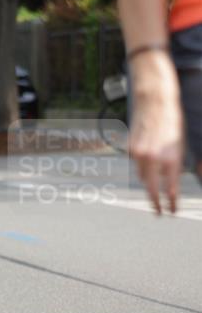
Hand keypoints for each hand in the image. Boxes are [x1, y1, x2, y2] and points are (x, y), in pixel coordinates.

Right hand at [128, 52, 183, 214]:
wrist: (154, 99)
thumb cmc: (171, 120)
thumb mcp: (181, 144)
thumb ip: (178, 165)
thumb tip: (176, 179)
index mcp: (170, 158)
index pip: (171, 190)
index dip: (172, 203)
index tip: (172, 211)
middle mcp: (153, 157)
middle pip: (152, 189)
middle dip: (156, 203)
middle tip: (160, 212)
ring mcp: (139, 153)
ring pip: (142, 178)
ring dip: (149, 185)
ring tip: (155, 193)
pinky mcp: (130, 147)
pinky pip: (137, 166)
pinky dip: (142, 170)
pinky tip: (148, 170)